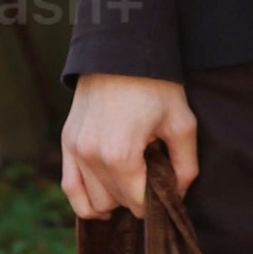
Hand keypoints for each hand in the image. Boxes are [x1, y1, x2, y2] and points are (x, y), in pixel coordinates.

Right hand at [61, 72, 198, 220]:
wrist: (121, 50)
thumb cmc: (155, 84)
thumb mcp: (182, 123)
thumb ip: (185, 166)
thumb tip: (177, 194)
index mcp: (120, 155)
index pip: (138, 203)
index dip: (156, 203)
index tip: (167, 190)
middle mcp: (92, 157)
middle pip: (116, 203)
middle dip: (136, 199)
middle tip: (152, 179)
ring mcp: (75, 150)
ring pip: (93, 201)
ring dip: (113, 199)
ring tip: (132, 182)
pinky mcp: (67, 141)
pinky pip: (70, 187)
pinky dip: (85, 200)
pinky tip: (104, 202)